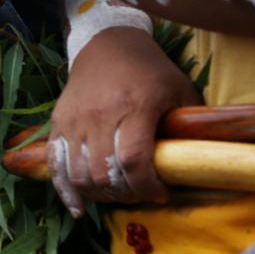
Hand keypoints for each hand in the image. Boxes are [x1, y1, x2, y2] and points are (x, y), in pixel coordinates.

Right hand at [47, 27, 201, 216]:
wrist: (106, 44)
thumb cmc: (149, 70)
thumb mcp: (179, 89)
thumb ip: (188, 125)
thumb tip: (199, 162)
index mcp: (134, 106)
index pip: (133, 160)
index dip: (147, 186)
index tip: (162, 193)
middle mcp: (99, 115)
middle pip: (105, 173)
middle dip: (127, 194)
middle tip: (141, 193)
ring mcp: (74, 119)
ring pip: (79, 174)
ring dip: (100, 195)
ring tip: (118, 194)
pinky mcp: (58, 122)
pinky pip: (55, 164)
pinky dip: (65, 190)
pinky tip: (78, 208)